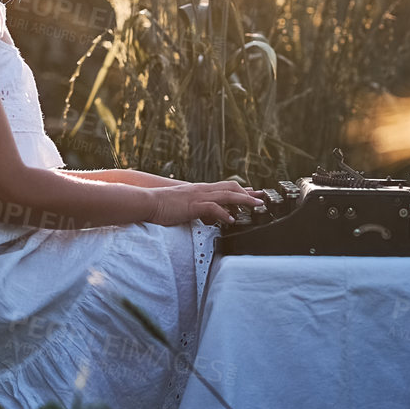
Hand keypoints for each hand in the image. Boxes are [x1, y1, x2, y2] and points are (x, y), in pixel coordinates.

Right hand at [148, 179, 266, 226]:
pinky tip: (231, 221)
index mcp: (200, 189)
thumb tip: (205, 215)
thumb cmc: (162, 205)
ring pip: (227, 195)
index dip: (240, 190)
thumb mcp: (182, 204)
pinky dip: (224, 214)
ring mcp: (198, 196)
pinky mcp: (193, 205)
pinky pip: (213, 208)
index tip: (253, 193)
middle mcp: (202, 190)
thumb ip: (195, 207)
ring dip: (244, 201)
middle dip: (248, 193)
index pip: (225, 187)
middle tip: (262, 198)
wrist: (148, 201)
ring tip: (257, 206)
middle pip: (231, 188)